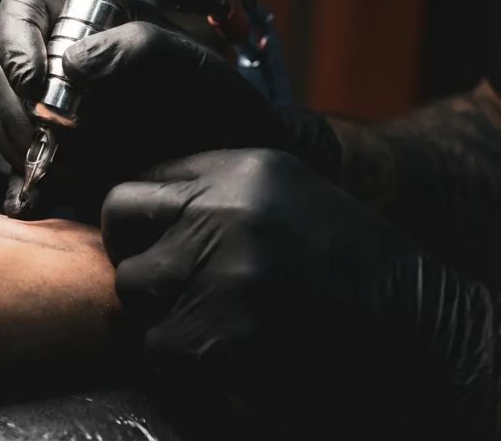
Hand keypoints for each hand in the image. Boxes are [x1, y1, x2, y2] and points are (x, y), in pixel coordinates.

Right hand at [0, 0, 305, 217]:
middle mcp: (63, 63)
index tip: (35, 82)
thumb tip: (74, 64)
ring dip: (31, 149)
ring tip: (78, 169)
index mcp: (90, 21)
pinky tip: (46, 197)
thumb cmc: (223, 109)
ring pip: (9, 122)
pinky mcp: (56, 159)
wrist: (233, 173)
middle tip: (62, 139)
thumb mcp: (195, 65)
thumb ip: (141, 47)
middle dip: (25, 110)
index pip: (24, 10)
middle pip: (6, 74)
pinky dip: (28, 184)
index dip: (15, 42)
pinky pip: (18, 167)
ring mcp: (56, 113)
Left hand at [102, 149, 497, 427]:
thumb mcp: (279, 192)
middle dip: (141, 266)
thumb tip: (134, 210)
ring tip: (213, 322)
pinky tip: (227, 355)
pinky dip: (183, 363)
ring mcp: (224, 273)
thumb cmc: (343, 258)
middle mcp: (224, 212)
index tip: (153, 246)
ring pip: (135, 298)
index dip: (136, 225)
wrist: (412, 323)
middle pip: (121, 238)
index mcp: (238, 170)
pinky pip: (161, 353)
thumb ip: (207, 192)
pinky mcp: (225, 335)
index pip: (132, 190)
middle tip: (178, 289)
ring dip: (161, 316)